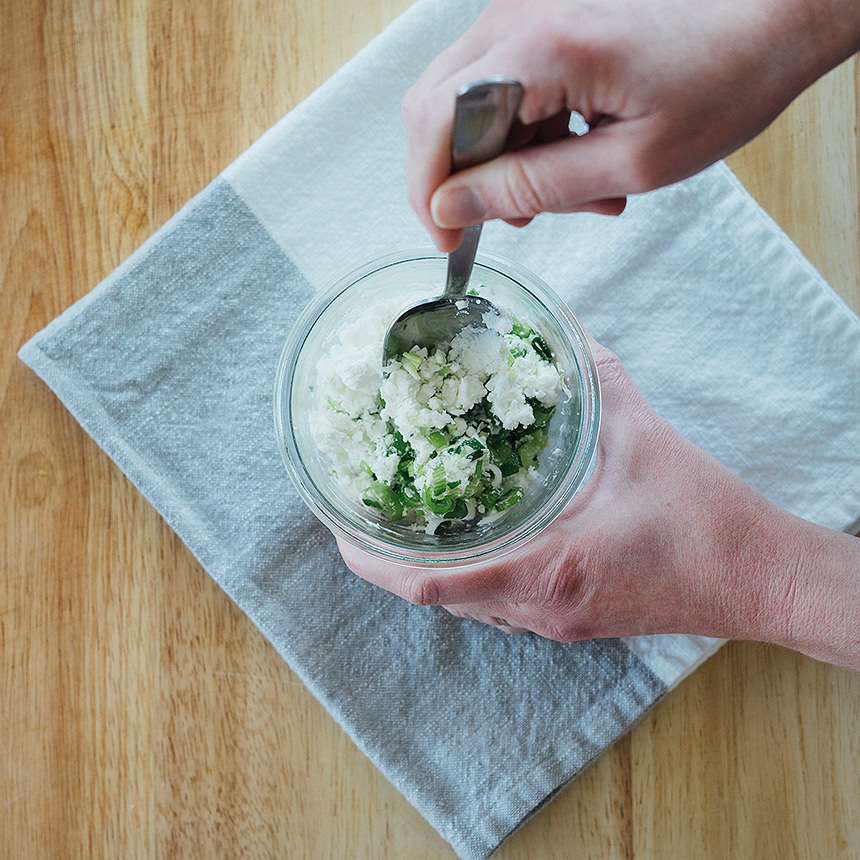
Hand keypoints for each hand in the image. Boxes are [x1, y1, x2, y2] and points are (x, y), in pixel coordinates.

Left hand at [339, 336, 859, 669]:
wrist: (756, 578)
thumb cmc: (704, 520)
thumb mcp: (641, 437)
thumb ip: (591, 377)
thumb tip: (558, 326)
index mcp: (548, 570)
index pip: (432, 584)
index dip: (373, 559)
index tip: (339, 528)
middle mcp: (539, 609)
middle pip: (435, 598)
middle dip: (387, 559)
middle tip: (357, 513)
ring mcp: (552, 623)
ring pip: (464, 606)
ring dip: (424, 568)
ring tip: (397, 522)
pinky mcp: (568, 620)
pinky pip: (495, 605)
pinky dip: (464, 575)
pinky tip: (464, 538)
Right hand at [403, 0, 859, 250]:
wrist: (775, 15)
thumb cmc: (723, 82)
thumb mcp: (628, 162)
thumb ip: (530, 188)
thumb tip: (451, 208)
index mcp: (540, 48)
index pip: (435, 122)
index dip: (429, 192)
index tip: (448, 241)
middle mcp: (519, 14)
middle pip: (436, 108)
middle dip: (465, 178)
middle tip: (517, 217)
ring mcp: (528, 10)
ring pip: (469, 104)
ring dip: (507, 161)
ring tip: (577, 193)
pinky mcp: (544, 18)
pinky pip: (504, 87)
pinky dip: (529, 135)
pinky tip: (580, 159)